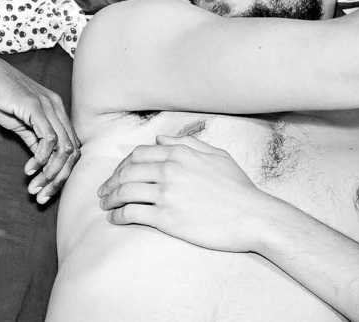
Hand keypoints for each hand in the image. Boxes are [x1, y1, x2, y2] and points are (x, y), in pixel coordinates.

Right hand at [0, 54, 79, 203]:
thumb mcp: (19, 122)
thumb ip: (33, 139)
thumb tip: (42, 161)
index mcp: (56, 110)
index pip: (71, 147)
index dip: (62, 173)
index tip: (45, 191)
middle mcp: (57, 108)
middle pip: (72, 151)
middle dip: (59, 179)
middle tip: (41, 196)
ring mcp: (48, 105)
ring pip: (64, 147)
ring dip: (51, 173)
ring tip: (35, 186)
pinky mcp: (35, 106)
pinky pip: (49, 138)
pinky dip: (42, 157)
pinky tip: (30, 168)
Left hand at [98, 135, 272, 251]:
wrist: (253, 217)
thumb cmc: (238, 188)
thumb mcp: (216, 156)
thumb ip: (186, 144)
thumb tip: (159, 140)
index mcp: (180, 154)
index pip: (138, 155)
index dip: (123, 165)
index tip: (118, 174)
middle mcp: (169, 171)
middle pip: (127, 172)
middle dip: (111, 181)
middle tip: (104, 191)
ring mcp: (167, 194)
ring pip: (125, 191)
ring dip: (110, 198)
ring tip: (106, 205)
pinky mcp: (167, 218)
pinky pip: (132, 213)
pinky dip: (119, 215)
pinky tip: (115, 219)